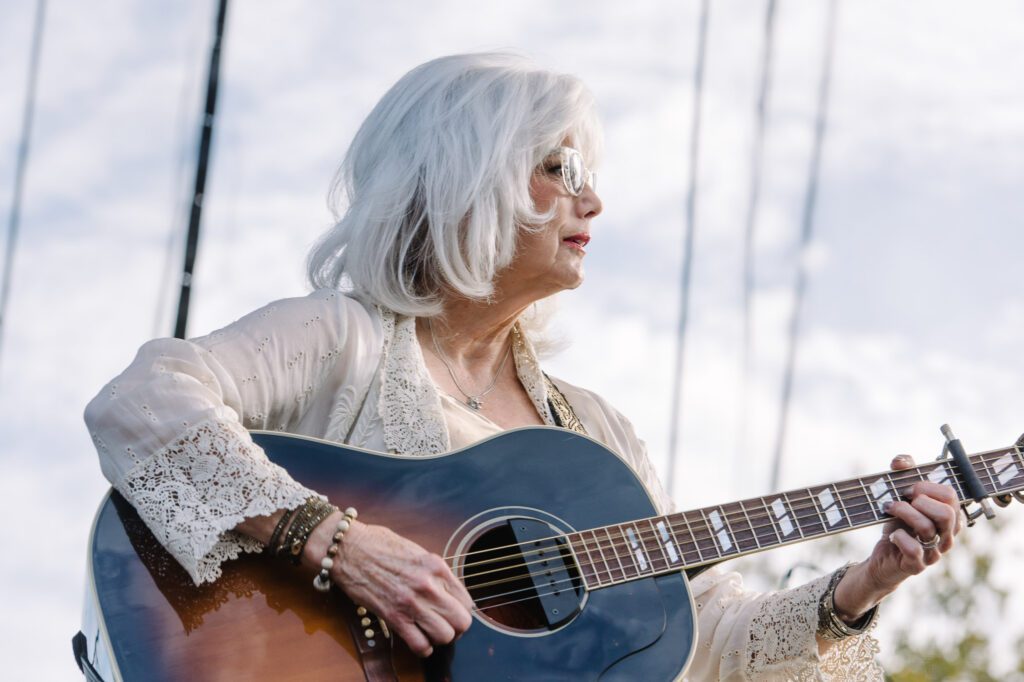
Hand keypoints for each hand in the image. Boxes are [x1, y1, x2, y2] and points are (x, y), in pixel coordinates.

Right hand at [307, 515, 473, 656]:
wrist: (349, 549)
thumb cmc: (379, 545)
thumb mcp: (417, 552)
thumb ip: (434, 572)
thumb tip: (446, 590)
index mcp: (436, 566)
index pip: (467, 601)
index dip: (462, 611)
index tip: (453, 613)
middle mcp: (429, 585)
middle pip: (462, 621)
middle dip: (457, 628)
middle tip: (446, 626)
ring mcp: (412, 602)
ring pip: (445, 636)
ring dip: (440, 639)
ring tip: (431, 633)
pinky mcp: (394, 617)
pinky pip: (419, 644)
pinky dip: (422, 648)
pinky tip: (418, 641)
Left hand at [833, 454, 961, 619]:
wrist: (883, 555)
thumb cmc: (898, 524)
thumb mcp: (901, 496)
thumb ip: (904, 473)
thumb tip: (900, 462)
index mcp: (948, 517)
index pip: (951, 496)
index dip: (927, 486)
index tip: (908, 487)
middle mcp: (946, 535)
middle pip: (947, 513)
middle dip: (920, 500)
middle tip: (902, 498)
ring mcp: (934, 552)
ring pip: (928, 529)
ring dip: (904, 512)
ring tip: (889, 509)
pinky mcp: (917, 565)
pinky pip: (914, 549)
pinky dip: (900, 537)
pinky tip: (892, 535)